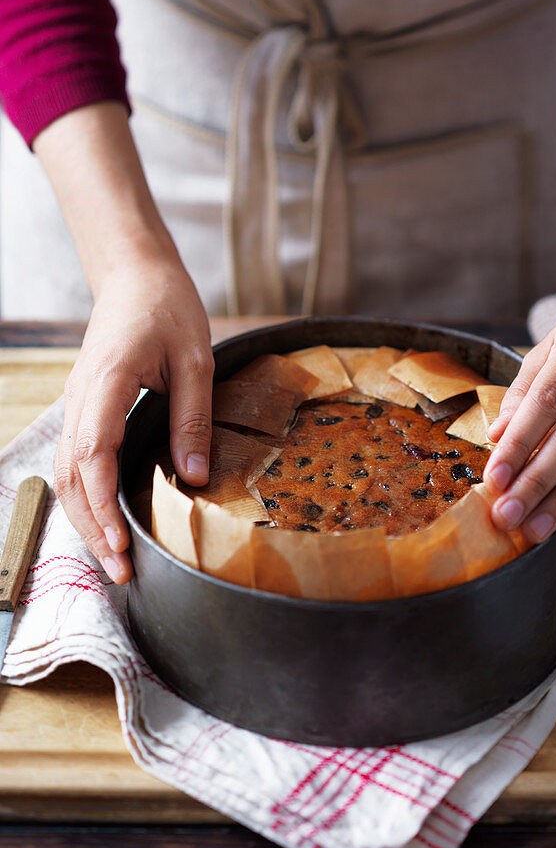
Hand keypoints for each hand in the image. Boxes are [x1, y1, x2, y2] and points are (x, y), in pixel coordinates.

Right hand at [54, 259, 212, 582]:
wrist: (137, 275)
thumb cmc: (168, 308)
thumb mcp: (197, 360)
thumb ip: (193, 419)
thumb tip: (193, 479)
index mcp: (108, 380)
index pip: (93, 454)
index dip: (103, 506)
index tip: (122, 545)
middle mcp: (81, 396)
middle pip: (69, 474)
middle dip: (91, 528)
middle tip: (121, 573)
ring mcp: (76, 401)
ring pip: (65, 471)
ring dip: (85, 517)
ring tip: (113, 558)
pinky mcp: (84, 406)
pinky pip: (74, 459)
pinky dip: (84, 495)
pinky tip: (105, 519)